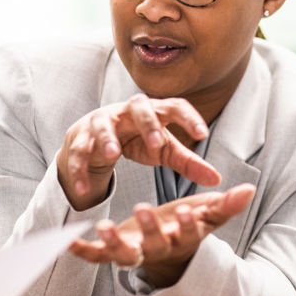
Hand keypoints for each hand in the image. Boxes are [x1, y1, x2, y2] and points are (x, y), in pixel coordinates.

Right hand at [56, 94, 220, 209]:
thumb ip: (188, 163)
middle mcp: (128, 111)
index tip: (203, 134)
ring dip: (107, 138)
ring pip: (103, 124)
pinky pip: (79, 151)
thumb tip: (217, 180)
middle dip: (148, 123)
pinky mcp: (80, 137)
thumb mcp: (164, 151)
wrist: (98, 139)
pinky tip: (83, 189)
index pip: (175, 106)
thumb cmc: (138, 140)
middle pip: (139, 106)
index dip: (189, 117)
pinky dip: (80, 170)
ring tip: (113, 155)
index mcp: (154, 110)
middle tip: (158, 144)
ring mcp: (102, 121)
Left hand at [69, 184, 255, 286]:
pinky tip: (68, 242)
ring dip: (113, 243)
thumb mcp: (207, 214)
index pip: (187, 233)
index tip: (188, 211)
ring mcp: (134, 253)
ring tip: (103, 226)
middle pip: (154, 245)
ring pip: (124, 255)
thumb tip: (250, 188)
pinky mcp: (114, 252)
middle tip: (143, 208)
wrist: (168, 252)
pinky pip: (97, 257)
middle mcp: (157, 249)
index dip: (187, 225)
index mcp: (181, 238)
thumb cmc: (188, 225)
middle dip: (149, 229)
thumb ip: (226, 204)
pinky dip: (82, 251)